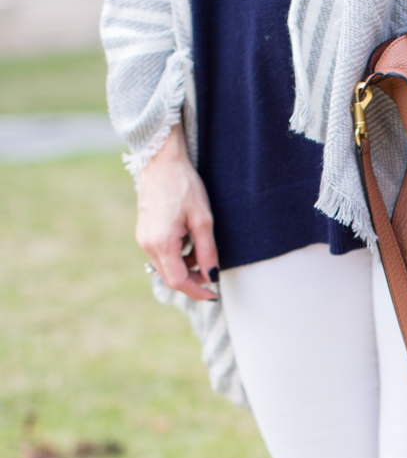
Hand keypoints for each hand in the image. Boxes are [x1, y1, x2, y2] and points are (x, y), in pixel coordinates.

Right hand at [136, 125, 218, 301]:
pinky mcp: (143, 233)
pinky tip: (188, 241)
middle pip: (170, 277)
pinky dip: (177, 256)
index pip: (178, 281)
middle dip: (193, 280)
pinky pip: (160, 255)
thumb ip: (207, 251)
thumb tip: (212, 276)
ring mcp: (143, 239)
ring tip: (201, 250)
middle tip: (211, 271)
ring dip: (185, 267)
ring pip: (165, 267)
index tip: (214, 295)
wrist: (160, 162)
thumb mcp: (202, 220)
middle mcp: (148, 245)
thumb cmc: (183, 186)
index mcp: (162, 243)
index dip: (197, 292)